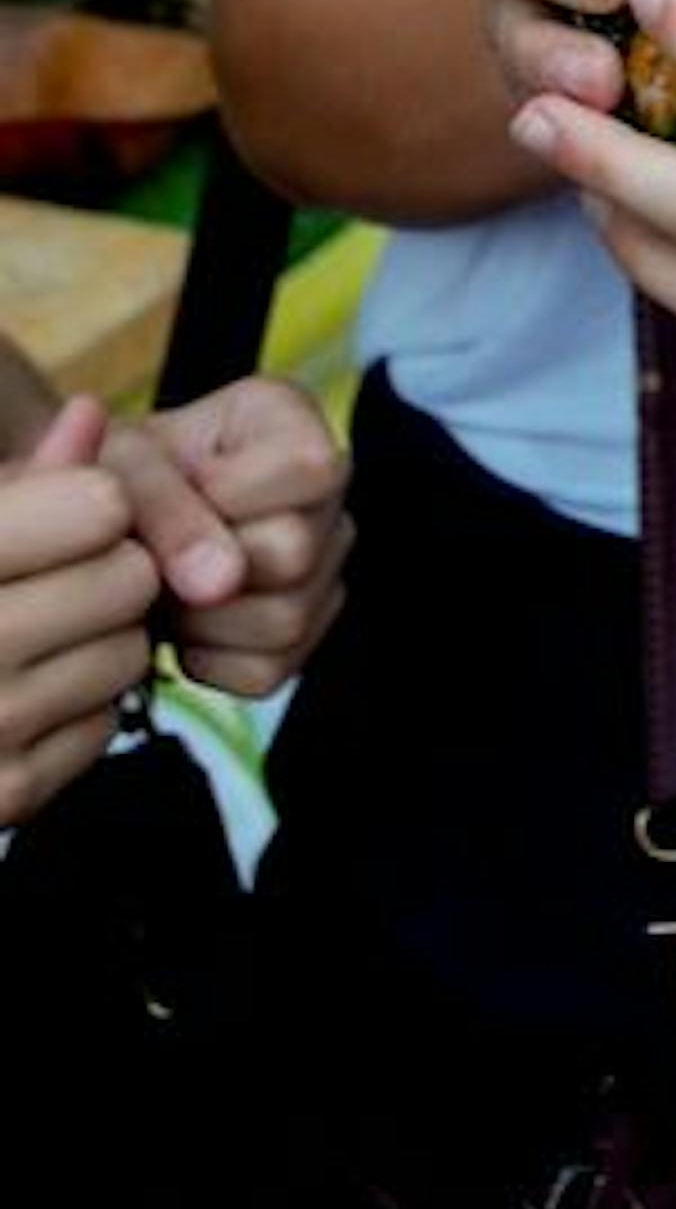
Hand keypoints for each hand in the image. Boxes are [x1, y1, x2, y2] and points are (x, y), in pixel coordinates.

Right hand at [0, 396, 157, 822]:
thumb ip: (27, 470)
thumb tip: (92, 412)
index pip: (102, 507)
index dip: (93, 501)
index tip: (64, 512)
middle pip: (129, 579)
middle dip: (108, 570)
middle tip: (58, 578)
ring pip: (130, 653)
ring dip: (101, 640)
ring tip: (39, 634)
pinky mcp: (7, 796)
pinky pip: (107, 722)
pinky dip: (80, 707)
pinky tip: (25, 691)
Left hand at [109, 377, 352, 695]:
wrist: (109, 527)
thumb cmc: (119, 479)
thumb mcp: (124, 465)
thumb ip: (168, 507)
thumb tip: (221, 584)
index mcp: (294, 421)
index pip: (311, 469)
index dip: (234, 493)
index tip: (184, 488)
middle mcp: (328, 495)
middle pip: (295, 553)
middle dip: (208, 565)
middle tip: (162, 551)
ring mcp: (325, 569)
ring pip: (286, 620)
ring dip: (203, 618)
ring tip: (169, 585)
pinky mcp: (304, 635)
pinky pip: (265, 671)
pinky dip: (207, 658)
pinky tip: (185, 619)